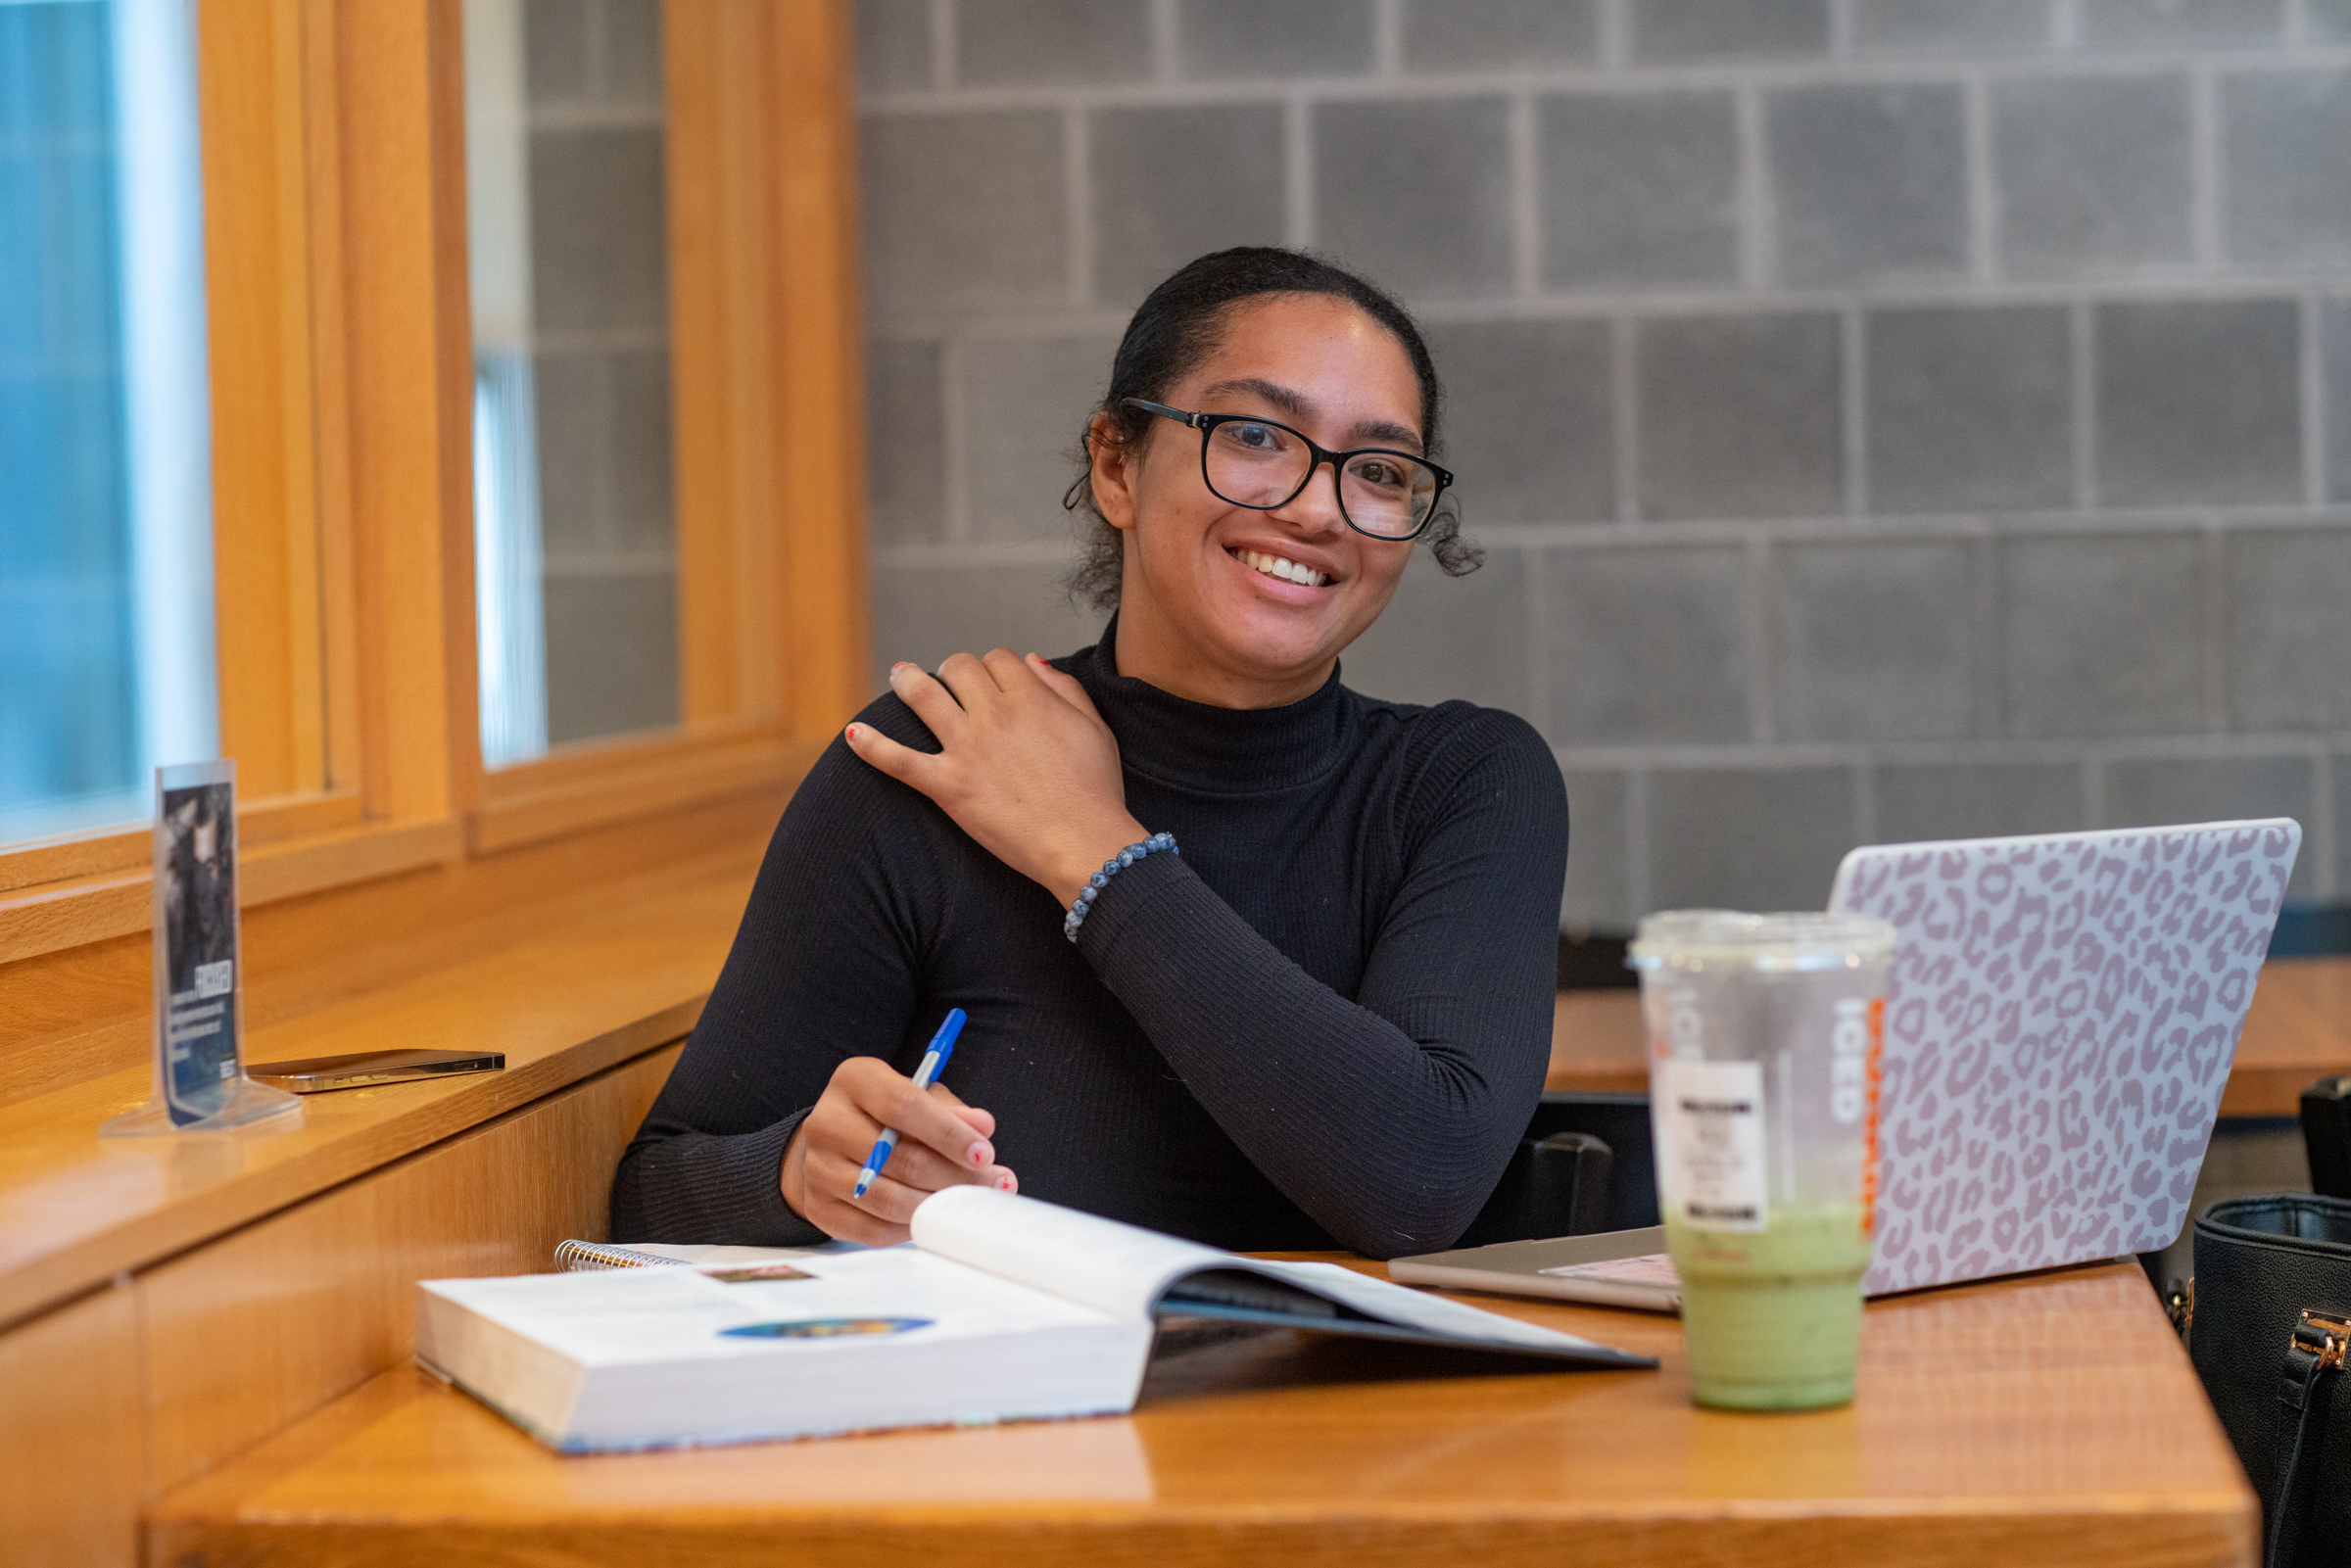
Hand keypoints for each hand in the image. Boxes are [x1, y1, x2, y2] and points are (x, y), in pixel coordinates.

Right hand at [780, 1056, 1018, 1245]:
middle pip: (901, 1159)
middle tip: (992, 1183)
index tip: (984, 1154)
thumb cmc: (884, 1115)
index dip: (949, 1133)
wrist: (832, 1142)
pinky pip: (872, 1231)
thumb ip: (950, 1110)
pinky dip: (910, 1228)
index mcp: (854, 1081)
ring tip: (968, 1203)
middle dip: (956, 1177)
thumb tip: (982, 1127)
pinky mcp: (819, 1207)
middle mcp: (827, 1122)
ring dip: (937, 1206)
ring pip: (888, 1200)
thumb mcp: (918, 1096)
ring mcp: (818, 1168)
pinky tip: (932, 1217)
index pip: (904, 1106)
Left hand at [846, 650, 1148, 906]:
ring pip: (922, 696)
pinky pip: (898, 760)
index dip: (993, 665)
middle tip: (948, 680)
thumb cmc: (1096, 791)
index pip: (998, 658)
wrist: (1082, 842)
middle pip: (958, 667)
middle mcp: (994, 714)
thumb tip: (1031, 660)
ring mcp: (966, 748)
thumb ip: (1065, 688)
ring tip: (900, 678)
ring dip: (907, 681)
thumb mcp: (1095, 729)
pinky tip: (851, 735)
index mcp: (1031, 698)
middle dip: (952, 669)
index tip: (991, 680)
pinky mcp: (947, 786)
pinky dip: (870, 746)